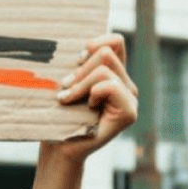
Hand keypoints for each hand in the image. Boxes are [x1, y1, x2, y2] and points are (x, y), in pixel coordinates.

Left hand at [31, 33, 136, 188]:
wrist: (58, 147)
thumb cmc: (57, 114)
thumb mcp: (66, 82)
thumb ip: (78, 63)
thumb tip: (83, 43)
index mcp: (114, 73)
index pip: (115, 41)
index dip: (94, 43)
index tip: (76, 59)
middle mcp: (126, 84)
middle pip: (106, 53)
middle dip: (80, 70)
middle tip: (64, 90)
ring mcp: (130, 97)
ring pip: (105, 69)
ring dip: (80, 84)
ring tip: (67, 100)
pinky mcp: (129, 112)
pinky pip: (110, 86)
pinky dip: (92, 94)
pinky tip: (86, 108)